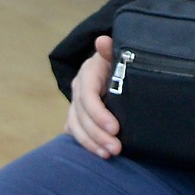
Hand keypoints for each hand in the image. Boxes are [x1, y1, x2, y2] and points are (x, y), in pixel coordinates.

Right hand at [65, 37, 120, 157]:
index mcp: (87, 74)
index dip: (99, 114)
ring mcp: (76, 104)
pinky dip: (85, 144)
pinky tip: (97, 153)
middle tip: (116, 148)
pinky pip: (75, 132)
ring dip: (91, 143)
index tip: (115, 128)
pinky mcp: (77, 115)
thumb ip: (112, 50)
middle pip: (82, 116)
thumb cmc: (118, 61)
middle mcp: (78, 90)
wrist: (111, 65)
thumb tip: (103, 40)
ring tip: (108, 154)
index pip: (88, 96)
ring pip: (76, 127)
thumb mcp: (117, 54)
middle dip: (97, 135)